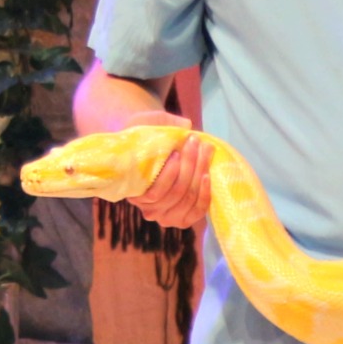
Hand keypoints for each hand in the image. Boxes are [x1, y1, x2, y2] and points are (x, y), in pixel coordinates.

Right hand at [128, 113, 211, 229]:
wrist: (152, 154)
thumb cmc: (146, 139)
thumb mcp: (147, 125)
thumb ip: (161, 124)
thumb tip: (186, 125)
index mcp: (134, 192)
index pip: (155, 192)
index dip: (170, 173)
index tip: (177, 151)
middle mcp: (148, 210)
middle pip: (175, 194)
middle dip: (190, 165)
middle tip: (197, 141)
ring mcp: (166, 217)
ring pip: (188, 199)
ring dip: (199, 173)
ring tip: (205, 150)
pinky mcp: (182, 219)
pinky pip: (197, 212)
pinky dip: (205, 194)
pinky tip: (208, 175)